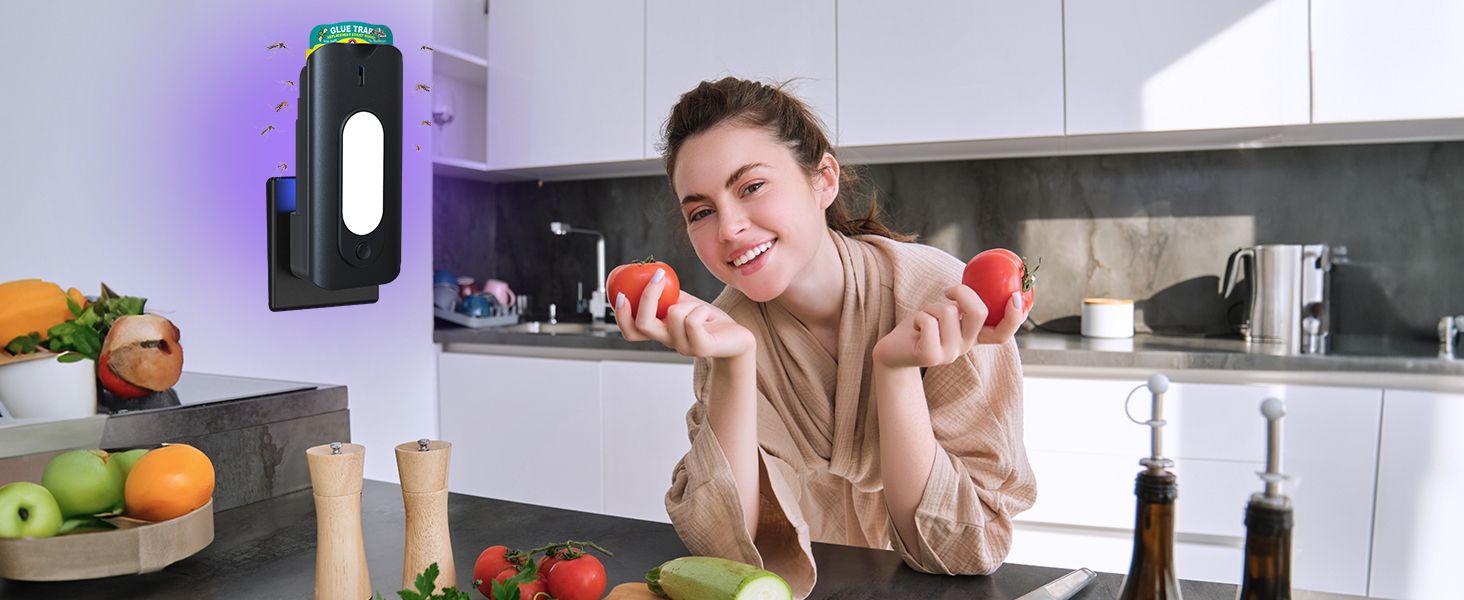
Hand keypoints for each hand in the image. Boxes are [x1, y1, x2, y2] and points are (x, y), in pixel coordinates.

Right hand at [614, 269, 754, 359]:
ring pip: (674, 315)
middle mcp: (668, 342)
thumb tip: (650, 273)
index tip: (620, 294)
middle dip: (647, 298)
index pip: (631, 331)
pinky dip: (701, 310)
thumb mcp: (684, 302)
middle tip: (656, 277)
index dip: (621, 315)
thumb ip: (667, 295)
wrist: (736, 338)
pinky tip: (709, 314)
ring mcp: (684, 347)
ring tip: (701, 308)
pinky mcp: (701, 348)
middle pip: (643, 326)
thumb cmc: (710, 320)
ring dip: (689, 303)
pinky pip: (693, 321)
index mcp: (661, 331)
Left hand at [873, 286, 1027, 369]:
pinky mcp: (930, 355)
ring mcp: (949, 354)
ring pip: (948, 311)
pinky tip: (915, 328)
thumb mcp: (946, 313)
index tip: (1016, 296)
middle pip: (979, 313)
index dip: (1015, 316)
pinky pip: (928, 321)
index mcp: (973, 337)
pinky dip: (919, 316)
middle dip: (963, 292)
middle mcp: (965, 347)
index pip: (1003, 332)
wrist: (893, 350)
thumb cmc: (921, 326)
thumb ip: (963, 306)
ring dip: (931, 307)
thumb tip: (981, 281)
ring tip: (924, 318)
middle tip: (947, 291)